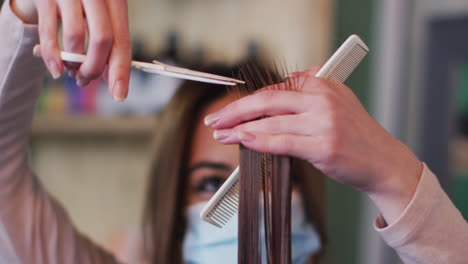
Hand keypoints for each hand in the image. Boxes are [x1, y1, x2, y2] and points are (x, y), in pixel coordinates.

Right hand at [11, 0, 130, 100]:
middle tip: (85, 80)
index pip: (122, 41)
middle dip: (94, 69)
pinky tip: (56, 70)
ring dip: (73, 63)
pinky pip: (49, 31)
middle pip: (102, 40)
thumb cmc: (81, 4)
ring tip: (71, 71)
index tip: (119, 95)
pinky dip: (53, 57)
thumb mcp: (99, 18)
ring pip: (76, 37)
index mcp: (115, 0)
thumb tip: (114, 81)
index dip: (121, 71)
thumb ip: (108, 45)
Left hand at [205, 66, 422, 223]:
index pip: (275, 89)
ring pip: (271, 122)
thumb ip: (309, 90)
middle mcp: (322, 100)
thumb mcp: (338, 101)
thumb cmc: (357, 134)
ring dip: (240, 128)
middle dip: (235, 110)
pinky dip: (259, 140)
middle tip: (215, 119)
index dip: (247, 100)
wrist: (383, 161)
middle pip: (267, 101)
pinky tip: (242, 140)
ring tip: (221, 134)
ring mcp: (323, 123)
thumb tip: (277, 90)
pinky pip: (283, 142)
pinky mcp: (323, 147)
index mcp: (323, 85)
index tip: (229, 109)